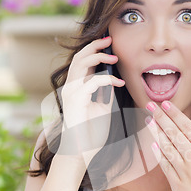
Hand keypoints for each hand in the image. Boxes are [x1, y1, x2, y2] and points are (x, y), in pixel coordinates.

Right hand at [57, 36, 124, 161]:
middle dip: (94, 46)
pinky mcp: (76, 100)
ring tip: (114, 56)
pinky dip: (107, 79)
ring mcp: (71, 92)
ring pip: (81, 64)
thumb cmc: (93, 131)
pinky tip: (119, 82)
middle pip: (79, 57)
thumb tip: (115, 79)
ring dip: (98, 57)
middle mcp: (70, 87)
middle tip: (109, 40)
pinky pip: (92, 82)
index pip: (82, 62)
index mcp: (76, 87)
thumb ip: (107, 92)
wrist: (83, 150)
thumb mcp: (104, 107)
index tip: (108, 45)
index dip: (94, 50)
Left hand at [145, 100, 190, 190]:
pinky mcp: (177, 187)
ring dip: (156, 133)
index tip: (166, 104)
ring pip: (167, 149)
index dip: (176, 115)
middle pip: (175, 136)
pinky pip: (165, 167)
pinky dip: (159, 154)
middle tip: (150, 105)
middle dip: (161, 119)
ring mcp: (185, 174)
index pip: (189, 129)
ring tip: (148, 120)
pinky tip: (153, 143)